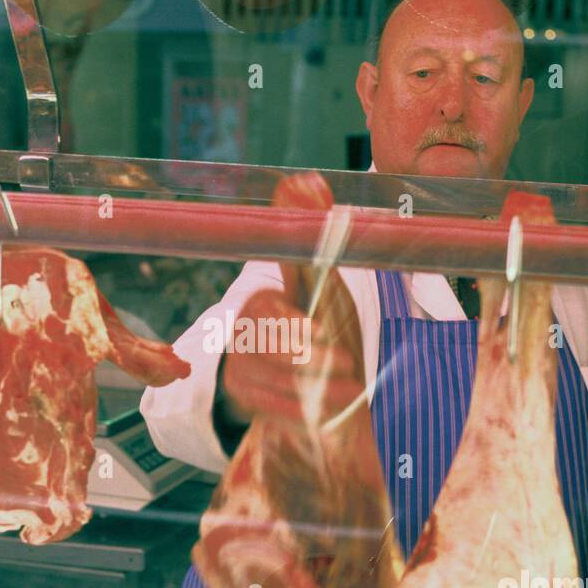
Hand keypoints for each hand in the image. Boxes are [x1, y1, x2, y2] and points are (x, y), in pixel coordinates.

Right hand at [219, 170, 358, 424]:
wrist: (326, 393)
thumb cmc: (330, 336)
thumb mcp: (329, 289)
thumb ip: (315, 244)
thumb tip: (305, 179)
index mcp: (264, 300)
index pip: (267, 309)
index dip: (296, 324)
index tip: (326, 332)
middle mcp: (243, 329)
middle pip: (266, 345)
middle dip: (310, 358)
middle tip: (348, 367)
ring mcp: (238, 363)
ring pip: (269, 376)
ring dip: (313, 386)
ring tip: (349, 390)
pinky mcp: (240, 395)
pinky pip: (265, 404)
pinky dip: (298, 407)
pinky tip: (322, 409)